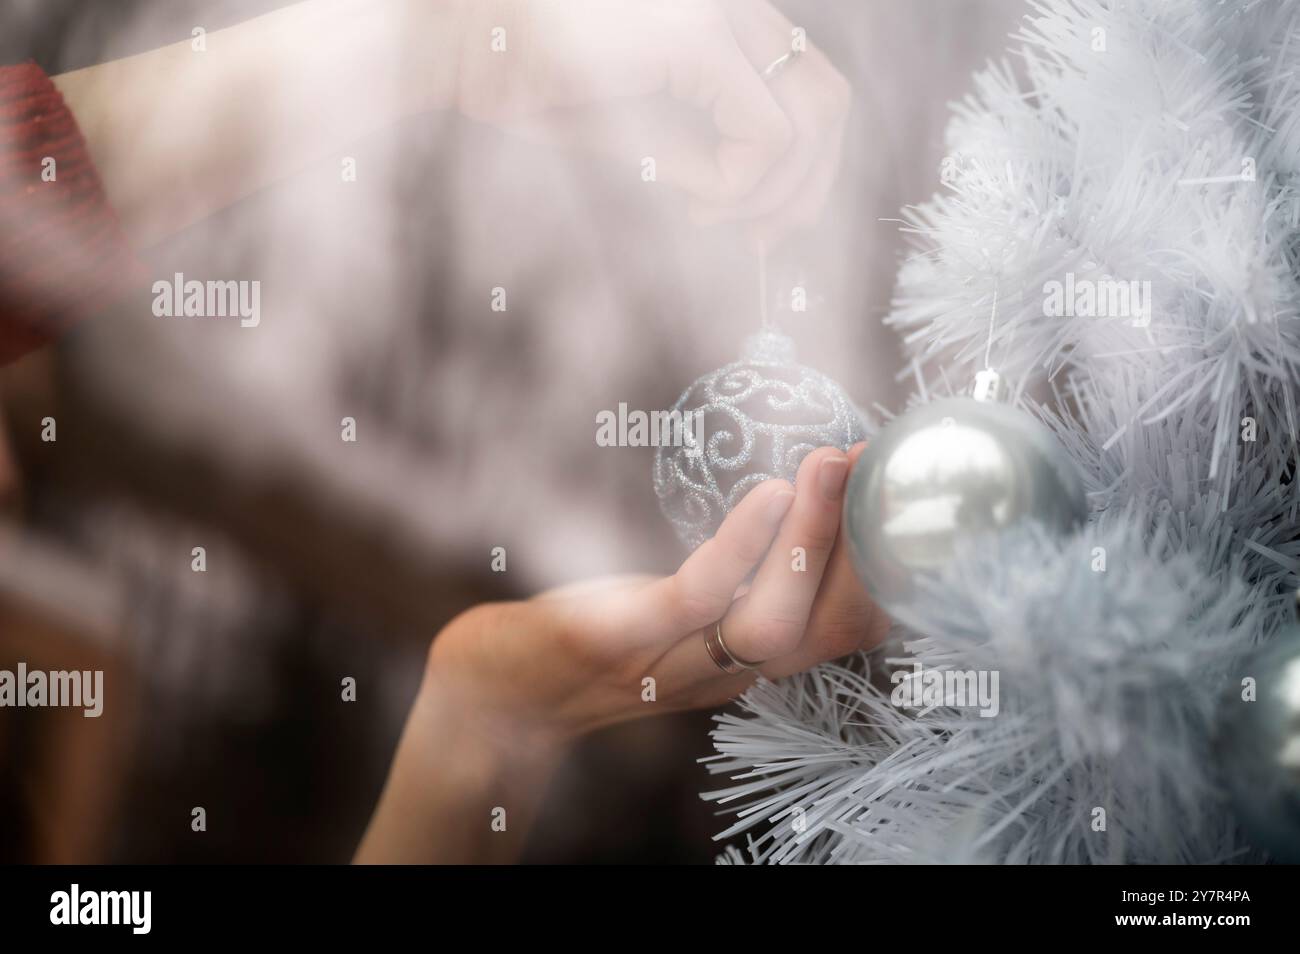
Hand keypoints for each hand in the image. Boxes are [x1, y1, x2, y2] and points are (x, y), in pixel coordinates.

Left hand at [426, 443, 887, 746]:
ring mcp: (676, 663)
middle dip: (867, 545)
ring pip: (773, 618)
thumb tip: (796, 501)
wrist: (493, 693)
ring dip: (814, 540)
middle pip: (827, 626)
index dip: (886, 562)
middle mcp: (727, 671)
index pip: (845, 626)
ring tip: (834, 466)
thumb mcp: (678, 607)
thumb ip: (741, 572)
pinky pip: (697, 599)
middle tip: (882, 463)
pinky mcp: (621, 641)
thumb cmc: (594, 635)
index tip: (903, 485)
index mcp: (747, 658)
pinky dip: (742, 547)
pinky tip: (769, 493)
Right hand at [455, 0, 852, 242]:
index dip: (806, 164)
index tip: (760, 220)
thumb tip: (748, 197)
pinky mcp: (694, 40)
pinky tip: (696, 201)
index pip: (807, 83)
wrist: (455, 41)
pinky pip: (765, 136)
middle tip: (767, 237)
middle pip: (829, 99)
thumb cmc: (523, 79)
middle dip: (811, 185)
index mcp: (720, 16)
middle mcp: (733, 4)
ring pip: (810, 121)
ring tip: (716, 219)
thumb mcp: (630, 123)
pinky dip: (742, 186)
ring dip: (774, 192)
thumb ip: (695, 146)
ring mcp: (718, 14)